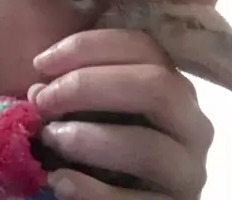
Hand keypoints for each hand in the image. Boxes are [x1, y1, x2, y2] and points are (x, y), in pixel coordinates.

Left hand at [30, 29, 213, 199]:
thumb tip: (39, 90)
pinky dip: (92, 191)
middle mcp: (192, 124)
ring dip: (88, 139)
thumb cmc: (101, 145)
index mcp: (173, 86)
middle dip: (89, 86)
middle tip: (43, 101)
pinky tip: (60, 182)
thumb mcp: (92, 109)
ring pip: (147, 146)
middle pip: (155, 85)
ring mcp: (190, 171)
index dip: (88, 46)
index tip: (40, 62)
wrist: (117, 196)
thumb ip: (72, 88)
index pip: (142, 46)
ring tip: (49, 140)